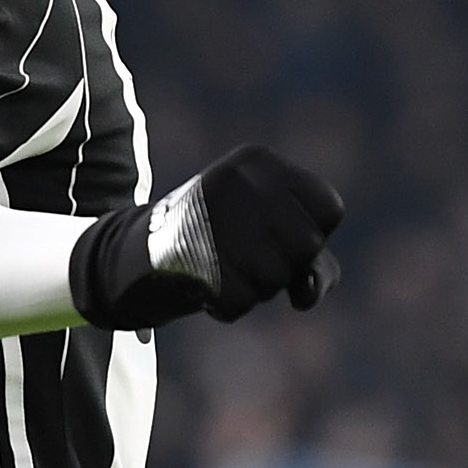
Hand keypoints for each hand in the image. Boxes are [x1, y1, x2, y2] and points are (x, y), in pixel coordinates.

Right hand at [68, 145, 344, 330]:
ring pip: (276, 278)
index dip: (311, 234)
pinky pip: (240, 303)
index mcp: (259, 161)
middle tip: (246, 253)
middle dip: (285, 265)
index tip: (278, 232)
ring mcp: (212, 217)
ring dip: (255, 288)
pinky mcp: (191, 255)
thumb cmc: (220, 239)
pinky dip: (226, 306)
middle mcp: (238, 180)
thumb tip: (305, 292)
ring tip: (221, 265)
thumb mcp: (273, 235)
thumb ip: (313, 262)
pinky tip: (203, 284)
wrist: (137, 253)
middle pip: (307, 246)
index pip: (330, 209)